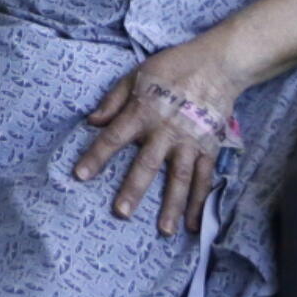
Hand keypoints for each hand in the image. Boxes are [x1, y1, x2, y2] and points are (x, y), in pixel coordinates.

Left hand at [73, 40, 240, 235]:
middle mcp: (166, 130)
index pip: (115, 137)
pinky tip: (193, 223)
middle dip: (133, 189)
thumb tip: (92, 121)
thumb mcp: (136, 74)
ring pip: (179, 178)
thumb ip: (114, 99)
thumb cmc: (171, 67)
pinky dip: (200, 201)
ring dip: (172, 205)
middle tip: (121, 213)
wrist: (216, 65)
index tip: (80, 175)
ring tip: (164, 231)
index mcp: (143, 111)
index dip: (97, 156)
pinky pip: (204, 178)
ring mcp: (190, 141)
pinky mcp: (209, 147)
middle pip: (147, 164)